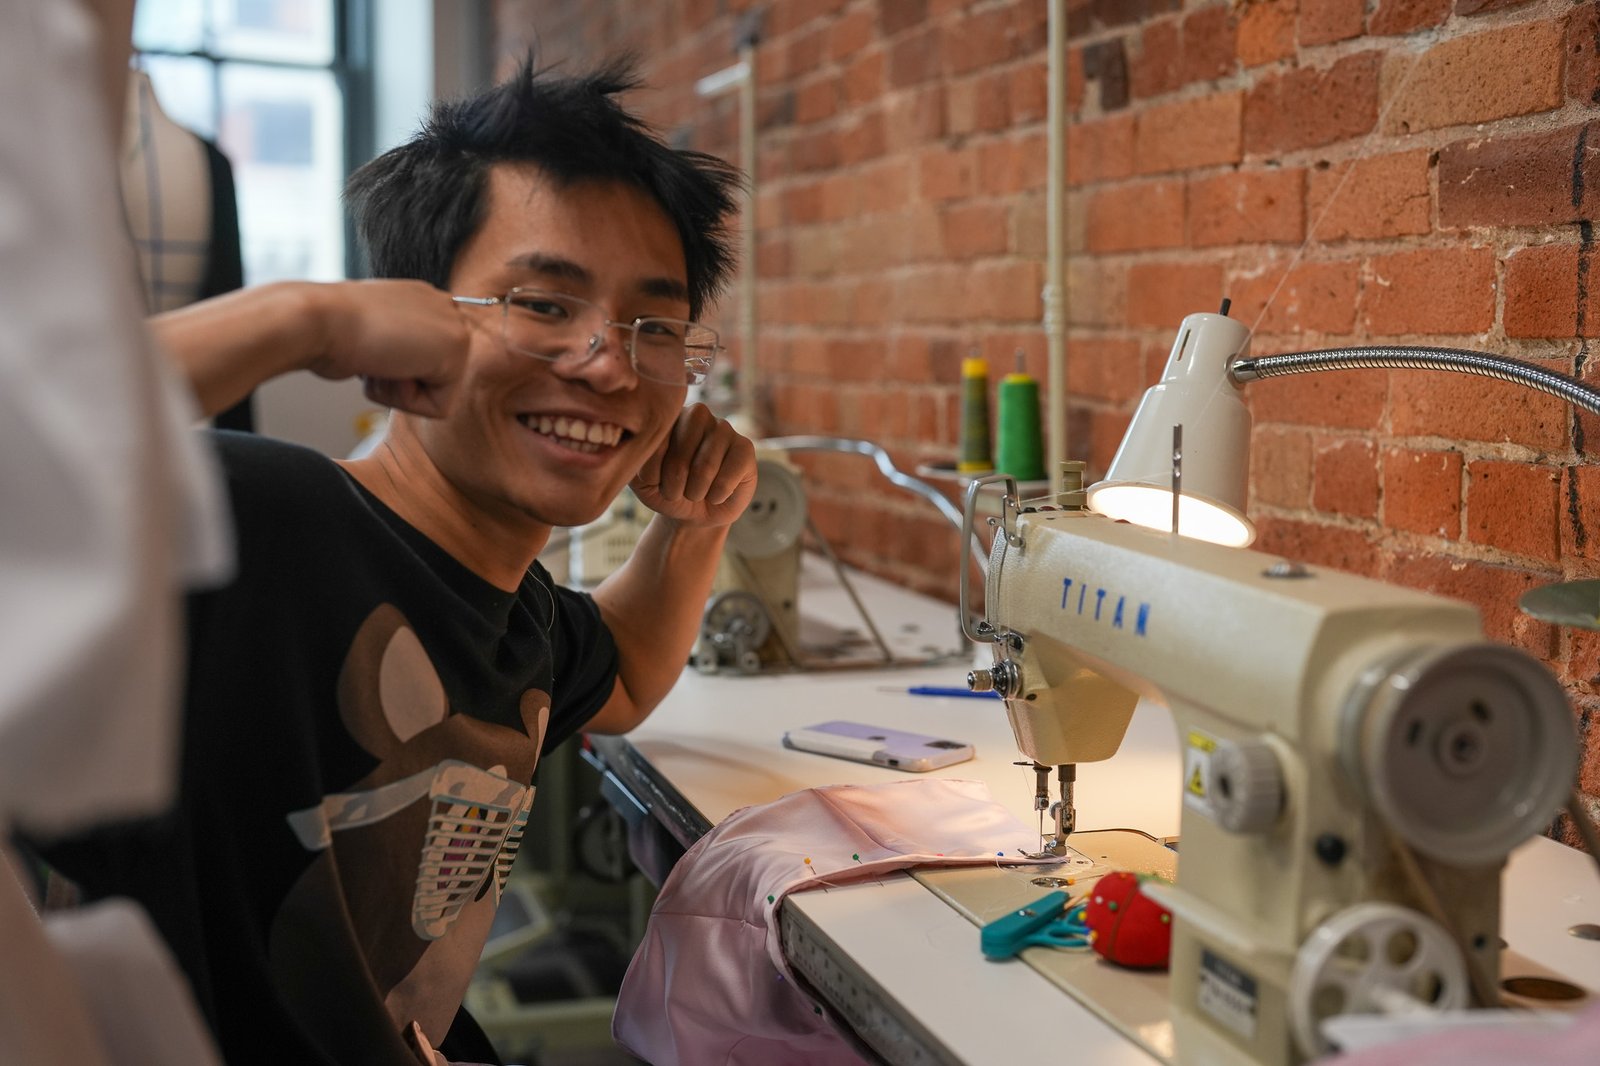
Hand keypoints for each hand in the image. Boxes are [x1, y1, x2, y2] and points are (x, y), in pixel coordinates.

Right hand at [303, 280, 469, 417]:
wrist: (319, 320)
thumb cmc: (330, 329)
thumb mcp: (368, 334)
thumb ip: (394, 346)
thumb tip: (402, 369)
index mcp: (423, 300)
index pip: (423, 363)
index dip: (392, 373)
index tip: (369, 346)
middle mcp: (442, 308)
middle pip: (433, 380)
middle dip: (399, 382)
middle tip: (373, 353)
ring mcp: (453, 324)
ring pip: (438, 395)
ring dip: (398, 391)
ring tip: (378, 356)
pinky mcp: (456, 347)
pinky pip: (440, 407)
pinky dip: (407, 400)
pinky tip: (387, 367)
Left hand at [630, 404, 756, 526]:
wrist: (693, 514)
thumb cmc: (665, 491)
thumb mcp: (641, 479)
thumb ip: (635, 459)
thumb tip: (636, 446)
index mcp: (668, 416)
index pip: (657, 437)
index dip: (652, 469)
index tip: (652, 481)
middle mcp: (697, 415)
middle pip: (682, 449)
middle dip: (674, 482)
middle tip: (673, 493)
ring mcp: (724, 428)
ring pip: (706, 465)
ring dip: (695, 491)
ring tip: (693, 494)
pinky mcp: (745, 448)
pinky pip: (728, 475)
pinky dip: (717, 494)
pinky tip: (715, 494)